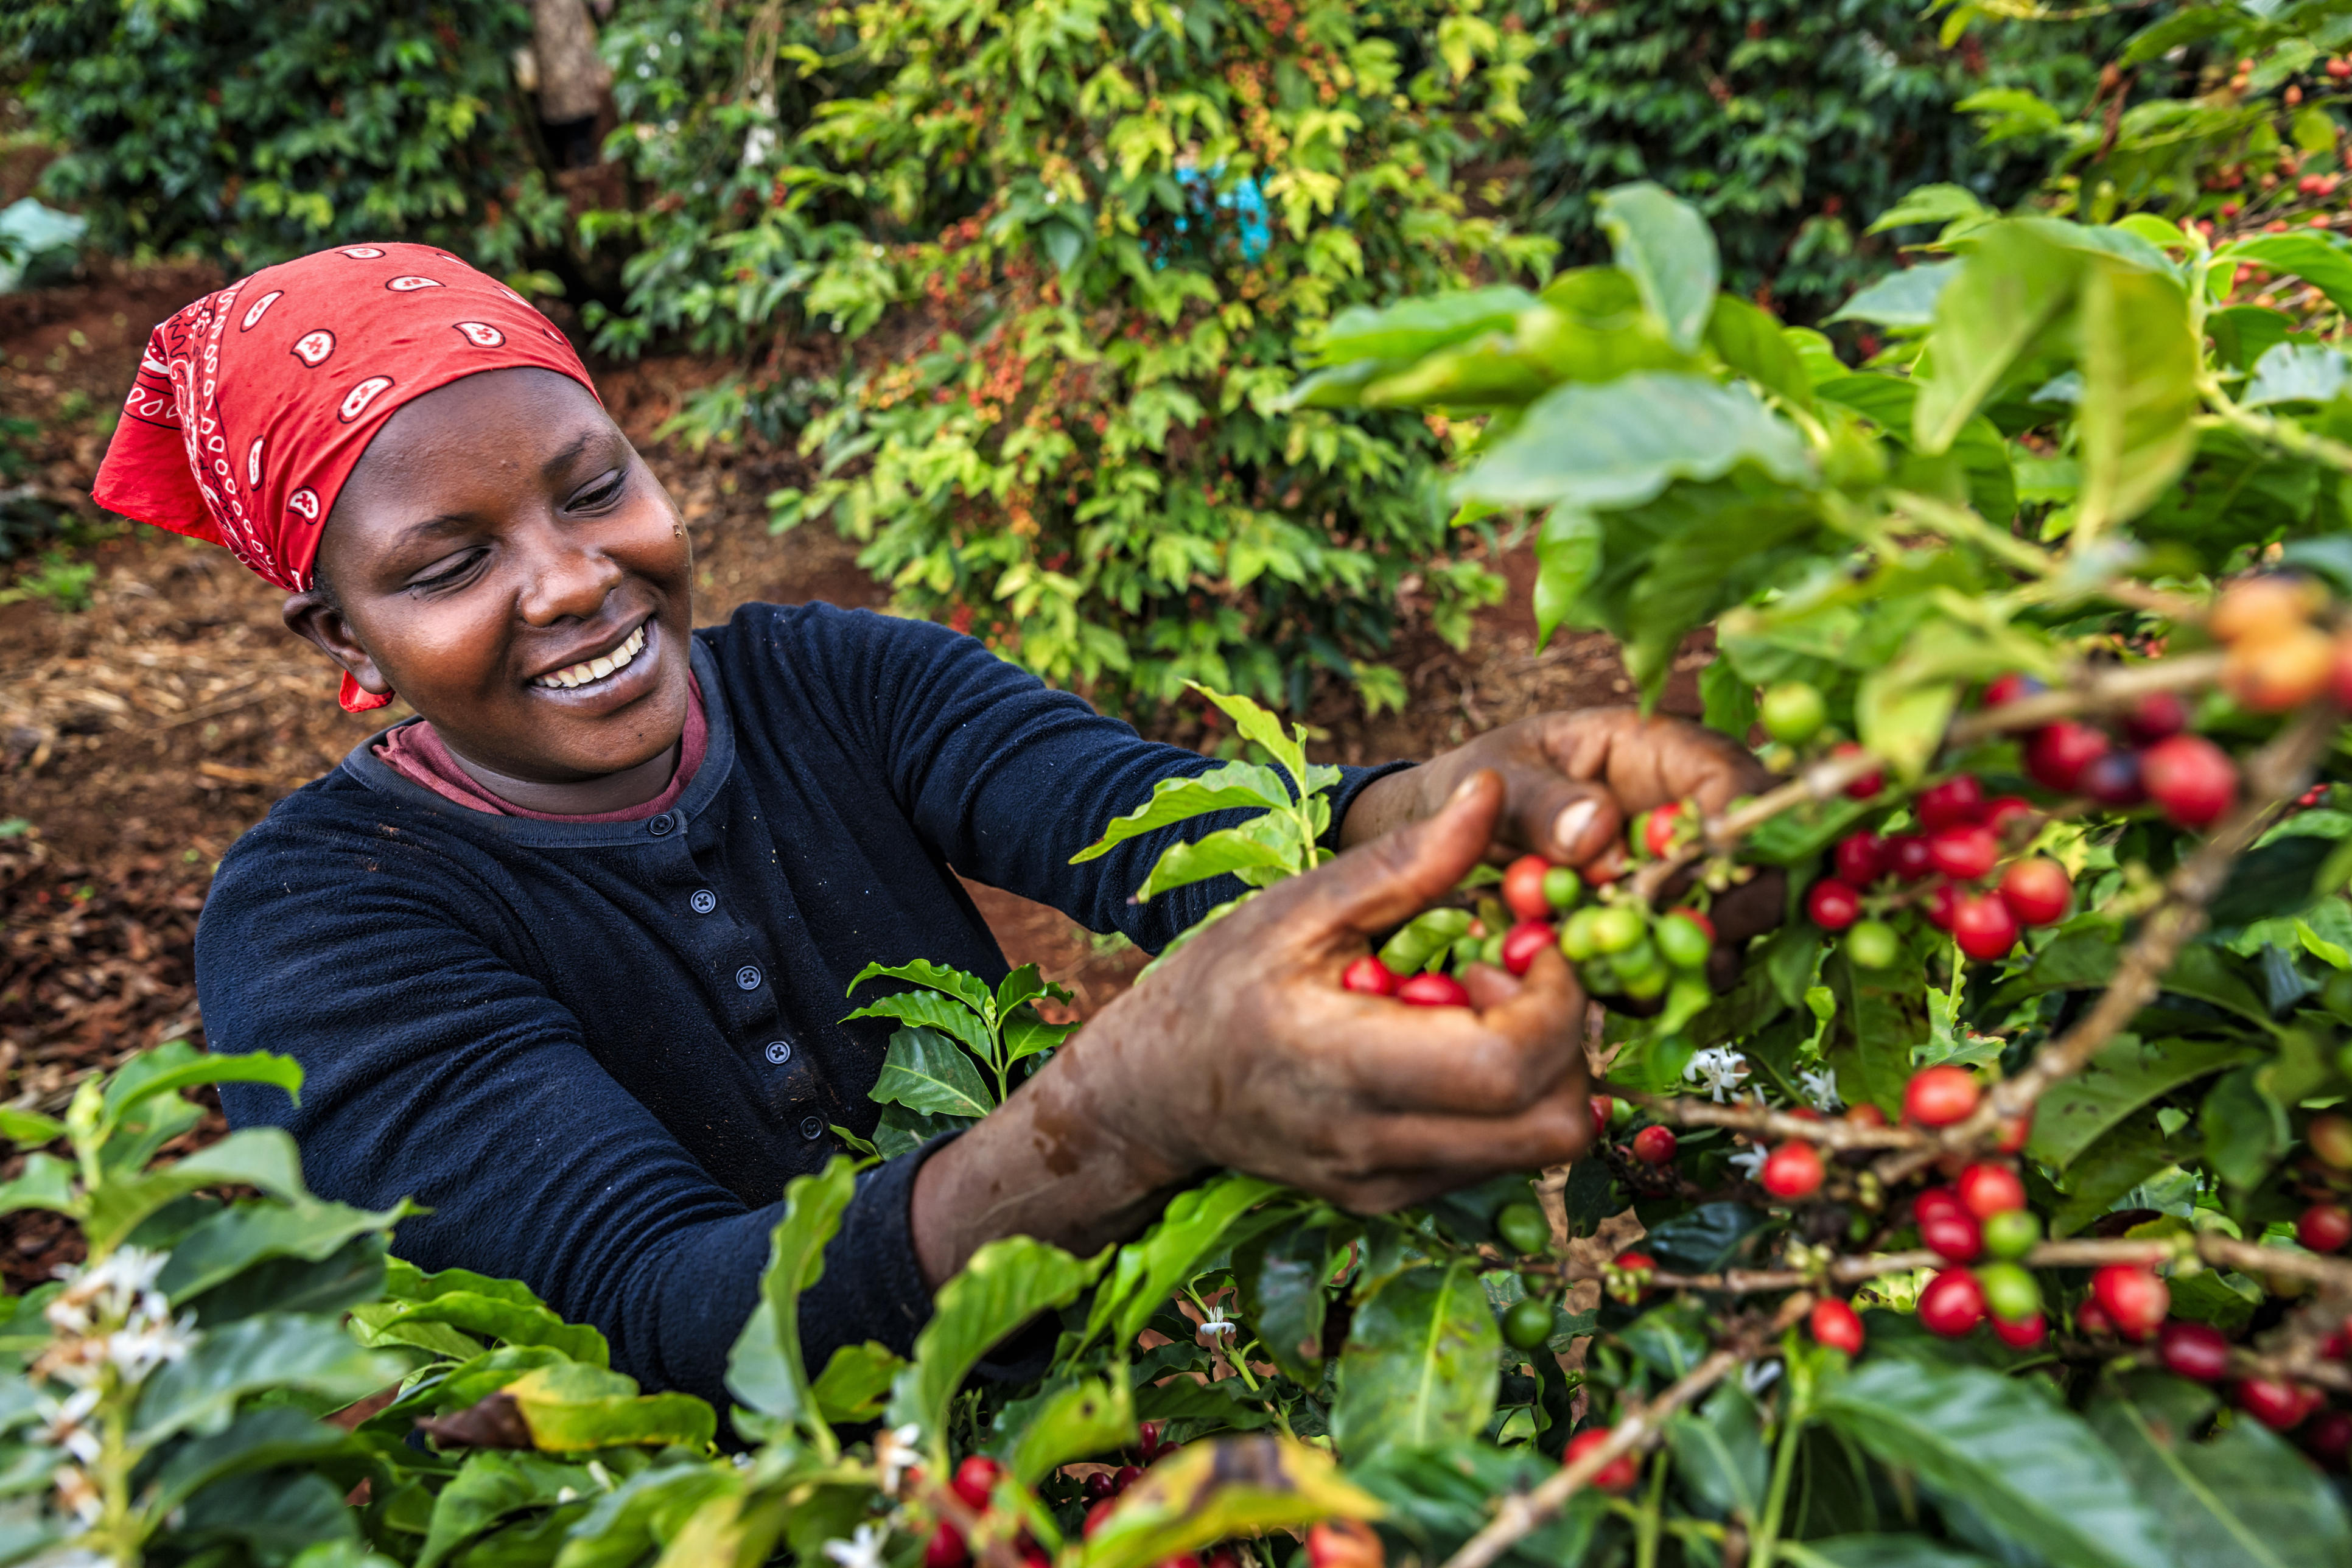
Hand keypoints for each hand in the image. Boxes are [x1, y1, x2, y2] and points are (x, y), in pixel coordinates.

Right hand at [909, 773, 1593, 1279]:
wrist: (1154, 1091)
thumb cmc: (1222, 982)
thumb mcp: (1300, 905)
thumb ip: (1404, 860)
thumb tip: (1493, 793)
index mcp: (1344, 1064)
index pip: (1507, 1065)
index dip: (1554, 1001)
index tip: (1529, 944)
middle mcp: (1376, 1143)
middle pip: (1552, 1126)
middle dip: (1566, 1040)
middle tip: (1513, 976)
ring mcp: (1391, 1183)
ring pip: (1538, 1149)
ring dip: (1543, 1072)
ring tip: (1479, 1007)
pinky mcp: (1397, 1200)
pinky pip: (1497, 1158)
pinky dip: (1505, 1100)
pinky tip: (1451, 1046)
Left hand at [1341, 707, 1784, 980]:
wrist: (1454, 828)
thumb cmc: (1486, 780)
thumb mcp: (1499, 775)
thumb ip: (1541, 801)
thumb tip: (1598, 831)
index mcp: (1663, 752)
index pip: (1739, 782)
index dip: (1737, 831)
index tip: (1696, 875)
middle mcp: (1691, 814)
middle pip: (1762, 863)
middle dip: (1733, 909)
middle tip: (1683, 944)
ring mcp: (1682, 875)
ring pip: (1733, 924)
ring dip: (1696, 958)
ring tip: (1637, 973)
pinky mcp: (1660, 926)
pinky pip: (1684, 964)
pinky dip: (1658, 985)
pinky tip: (1612, 988)